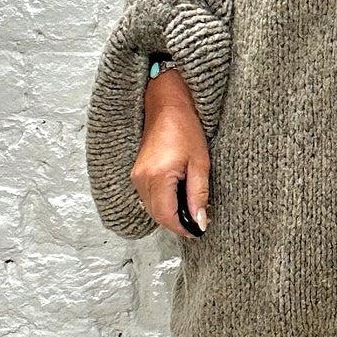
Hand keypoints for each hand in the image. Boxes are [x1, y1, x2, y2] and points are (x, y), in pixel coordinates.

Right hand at [131, 68, 209, 238]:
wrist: (167, 104)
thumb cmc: (185, 127)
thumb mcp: (200, 163)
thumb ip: (199, 195)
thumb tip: (200, 221)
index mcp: (157, 176)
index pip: (167, 216)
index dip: (182, 228)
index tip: (198, 231)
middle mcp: (141, 179)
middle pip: (157, 215)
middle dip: (177, 223)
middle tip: (198, 222)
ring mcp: (136, 176)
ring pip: (152, 208)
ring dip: (170, 213)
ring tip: (190, 208)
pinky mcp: (137, 172)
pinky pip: (148, 197)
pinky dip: (162, 202)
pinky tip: (178, 196)